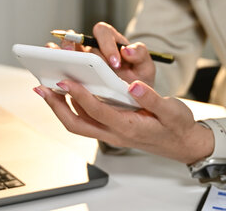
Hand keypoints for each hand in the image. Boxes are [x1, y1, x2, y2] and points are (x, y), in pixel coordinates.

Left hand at [33, 80, 213, 164]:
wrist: (184, 145)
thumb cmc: (178, 127)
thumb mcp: (173, 111)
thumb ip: (153, 99)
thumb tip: (135, 86)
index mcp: (128, 127)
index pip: (97, 111)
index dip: (79, 95)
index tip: (65, 80)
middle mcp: (115, 132)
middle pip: (77, 123)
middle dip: (56, 106)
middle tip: (41, 88)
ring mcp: (111, 133)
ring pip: (78, 123)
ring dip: (60, 107)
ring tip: (46, 88)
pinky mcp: (112, 129)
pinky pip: (85, 120)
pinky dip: (72, 106)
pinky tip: (67, 93)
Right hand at [47, 23, 155, 86]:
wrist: (133, 102)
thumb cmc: (139, 81)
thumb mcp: (146, 69)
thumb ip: (141, 55)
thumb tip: (127, 50)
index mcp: (110, 41)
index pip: (103, 32)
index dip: (107, 45)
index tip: (115, 63)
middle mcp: (92, 48)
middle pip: (77, 39)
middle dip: (75, 47)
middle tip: (80, 60)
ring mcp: (80, 61)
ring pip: (64, 50)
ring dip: (59, 54)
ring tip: (57, 62)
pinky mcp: (72, 75)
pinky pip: (58, 68)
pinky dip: (52, 70)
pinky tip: (52, 79)